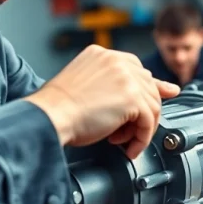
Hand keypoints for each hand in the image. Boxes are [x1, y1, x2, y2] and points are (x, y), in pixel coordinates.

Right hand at [24, 45, 180, 158]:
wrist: (50, 115)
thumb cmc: (58, 108)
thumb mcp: (85, 86)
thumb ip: (109, 86)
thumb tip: (138, 97)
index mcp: (103, 55)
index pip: (136, 70)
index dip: (142, 91)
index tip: (147, 107)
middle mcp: (117, 61)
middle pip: (147, 87)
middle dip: (142, 113)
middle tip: (128, 132)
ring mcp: (127, 77)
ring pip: (152, 105)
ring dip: (140, 128)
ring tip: (124, 141)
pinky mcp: (132, 97)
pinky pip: (148, 121)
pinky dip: (142, 139)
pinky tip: (129, 148)